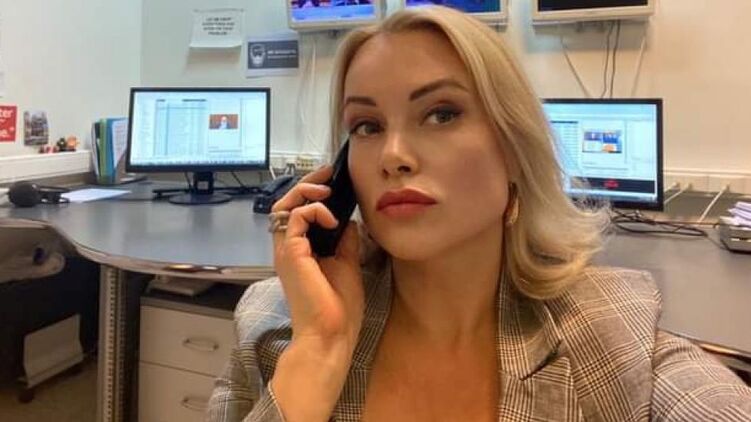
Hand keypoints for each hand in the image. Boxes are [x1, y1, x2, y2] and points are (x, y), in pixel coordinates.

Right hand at [270, 165, 364, 352]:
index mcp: (301, 251)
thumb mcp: (347, 263)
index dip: (311, 192)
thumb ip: (345, 241)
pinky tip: (332, 219)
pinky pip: (295, 218)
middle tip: (327, 175)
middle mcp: (289, 249)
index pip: (296, 212)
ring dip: (306, 192)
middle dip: (306, 184)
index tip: (331, 181)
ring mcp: (287, 251)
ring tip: (327, 192)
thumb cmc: (338, 308)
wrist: (331, 334)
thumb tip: (349, 220)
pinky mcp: (291, 254)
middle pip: (285, 204)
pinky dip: (313, 210)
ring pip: (284, 206)